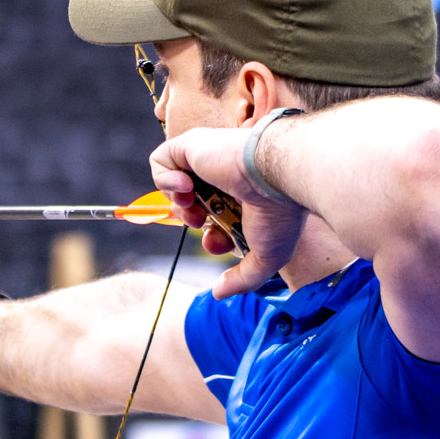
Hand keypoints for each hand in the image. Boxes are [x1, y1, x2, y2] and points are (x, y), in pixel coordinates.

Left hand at [150, 126, 307, 297]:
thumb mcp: (267, 255)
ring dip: (178, 203)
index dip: (209, 234)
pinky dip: (164, 179)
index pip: (215, 216)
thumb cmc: (280, 212)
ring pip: (173, 183)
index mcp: (244, 194)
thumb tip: (220, 293)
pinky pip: (160, 160)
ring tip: (191, 202)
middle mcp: (224, 174)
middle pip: (192, 202)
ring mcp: (206, 158)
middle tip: (202, 220)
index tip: (216, 240)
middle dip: (192, 219)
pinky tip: (185, 186)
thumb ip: (243, 278)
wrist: (278, 176)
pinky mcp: (190, 145)